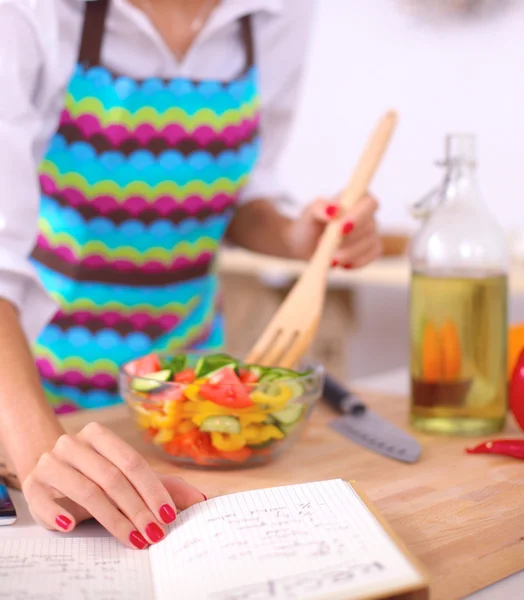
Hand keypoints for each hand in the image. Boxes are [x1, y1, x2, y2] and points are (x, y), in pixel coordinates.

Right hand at [22, 422, 205, 548]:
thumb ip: (163, 486)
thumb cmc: (96, 473)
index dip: (152, 489)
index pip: (131, 461)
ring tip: (133, 539)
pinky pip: (43, 500)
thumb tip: (200, 500)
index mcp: (100, 435)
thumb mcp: (129, 477)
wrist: (50, 470)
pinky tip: (72, 525)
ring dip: (112, 518)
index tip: (168, 515)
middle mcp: (73, 444)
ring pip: (85, 490)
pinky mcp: (32, 484)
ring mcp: (51, 463)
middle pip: (111, 477)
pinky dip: (58, 513)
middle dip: (137, 508)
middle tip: (154, 533)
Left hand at [287, 194, 381, 268]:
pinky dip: (356, 261)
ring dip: (349, 253)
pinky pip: (372, 255)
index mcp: (356, 198)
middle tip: (325, 244)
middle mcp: (367, 214)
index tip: (340, 229)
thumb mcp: (309, 213)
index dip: (358, 216)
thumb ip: (320, 207)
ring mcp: (371, 232)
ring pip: (370, 243)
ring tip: (329, 258)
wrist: (304, 244)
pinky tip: (341, 264)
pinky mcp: (370, 250)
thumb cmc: (309, 224)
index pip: (369, 203)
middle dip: (349, 238)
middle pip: (370, 225)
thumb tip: (334, 210)